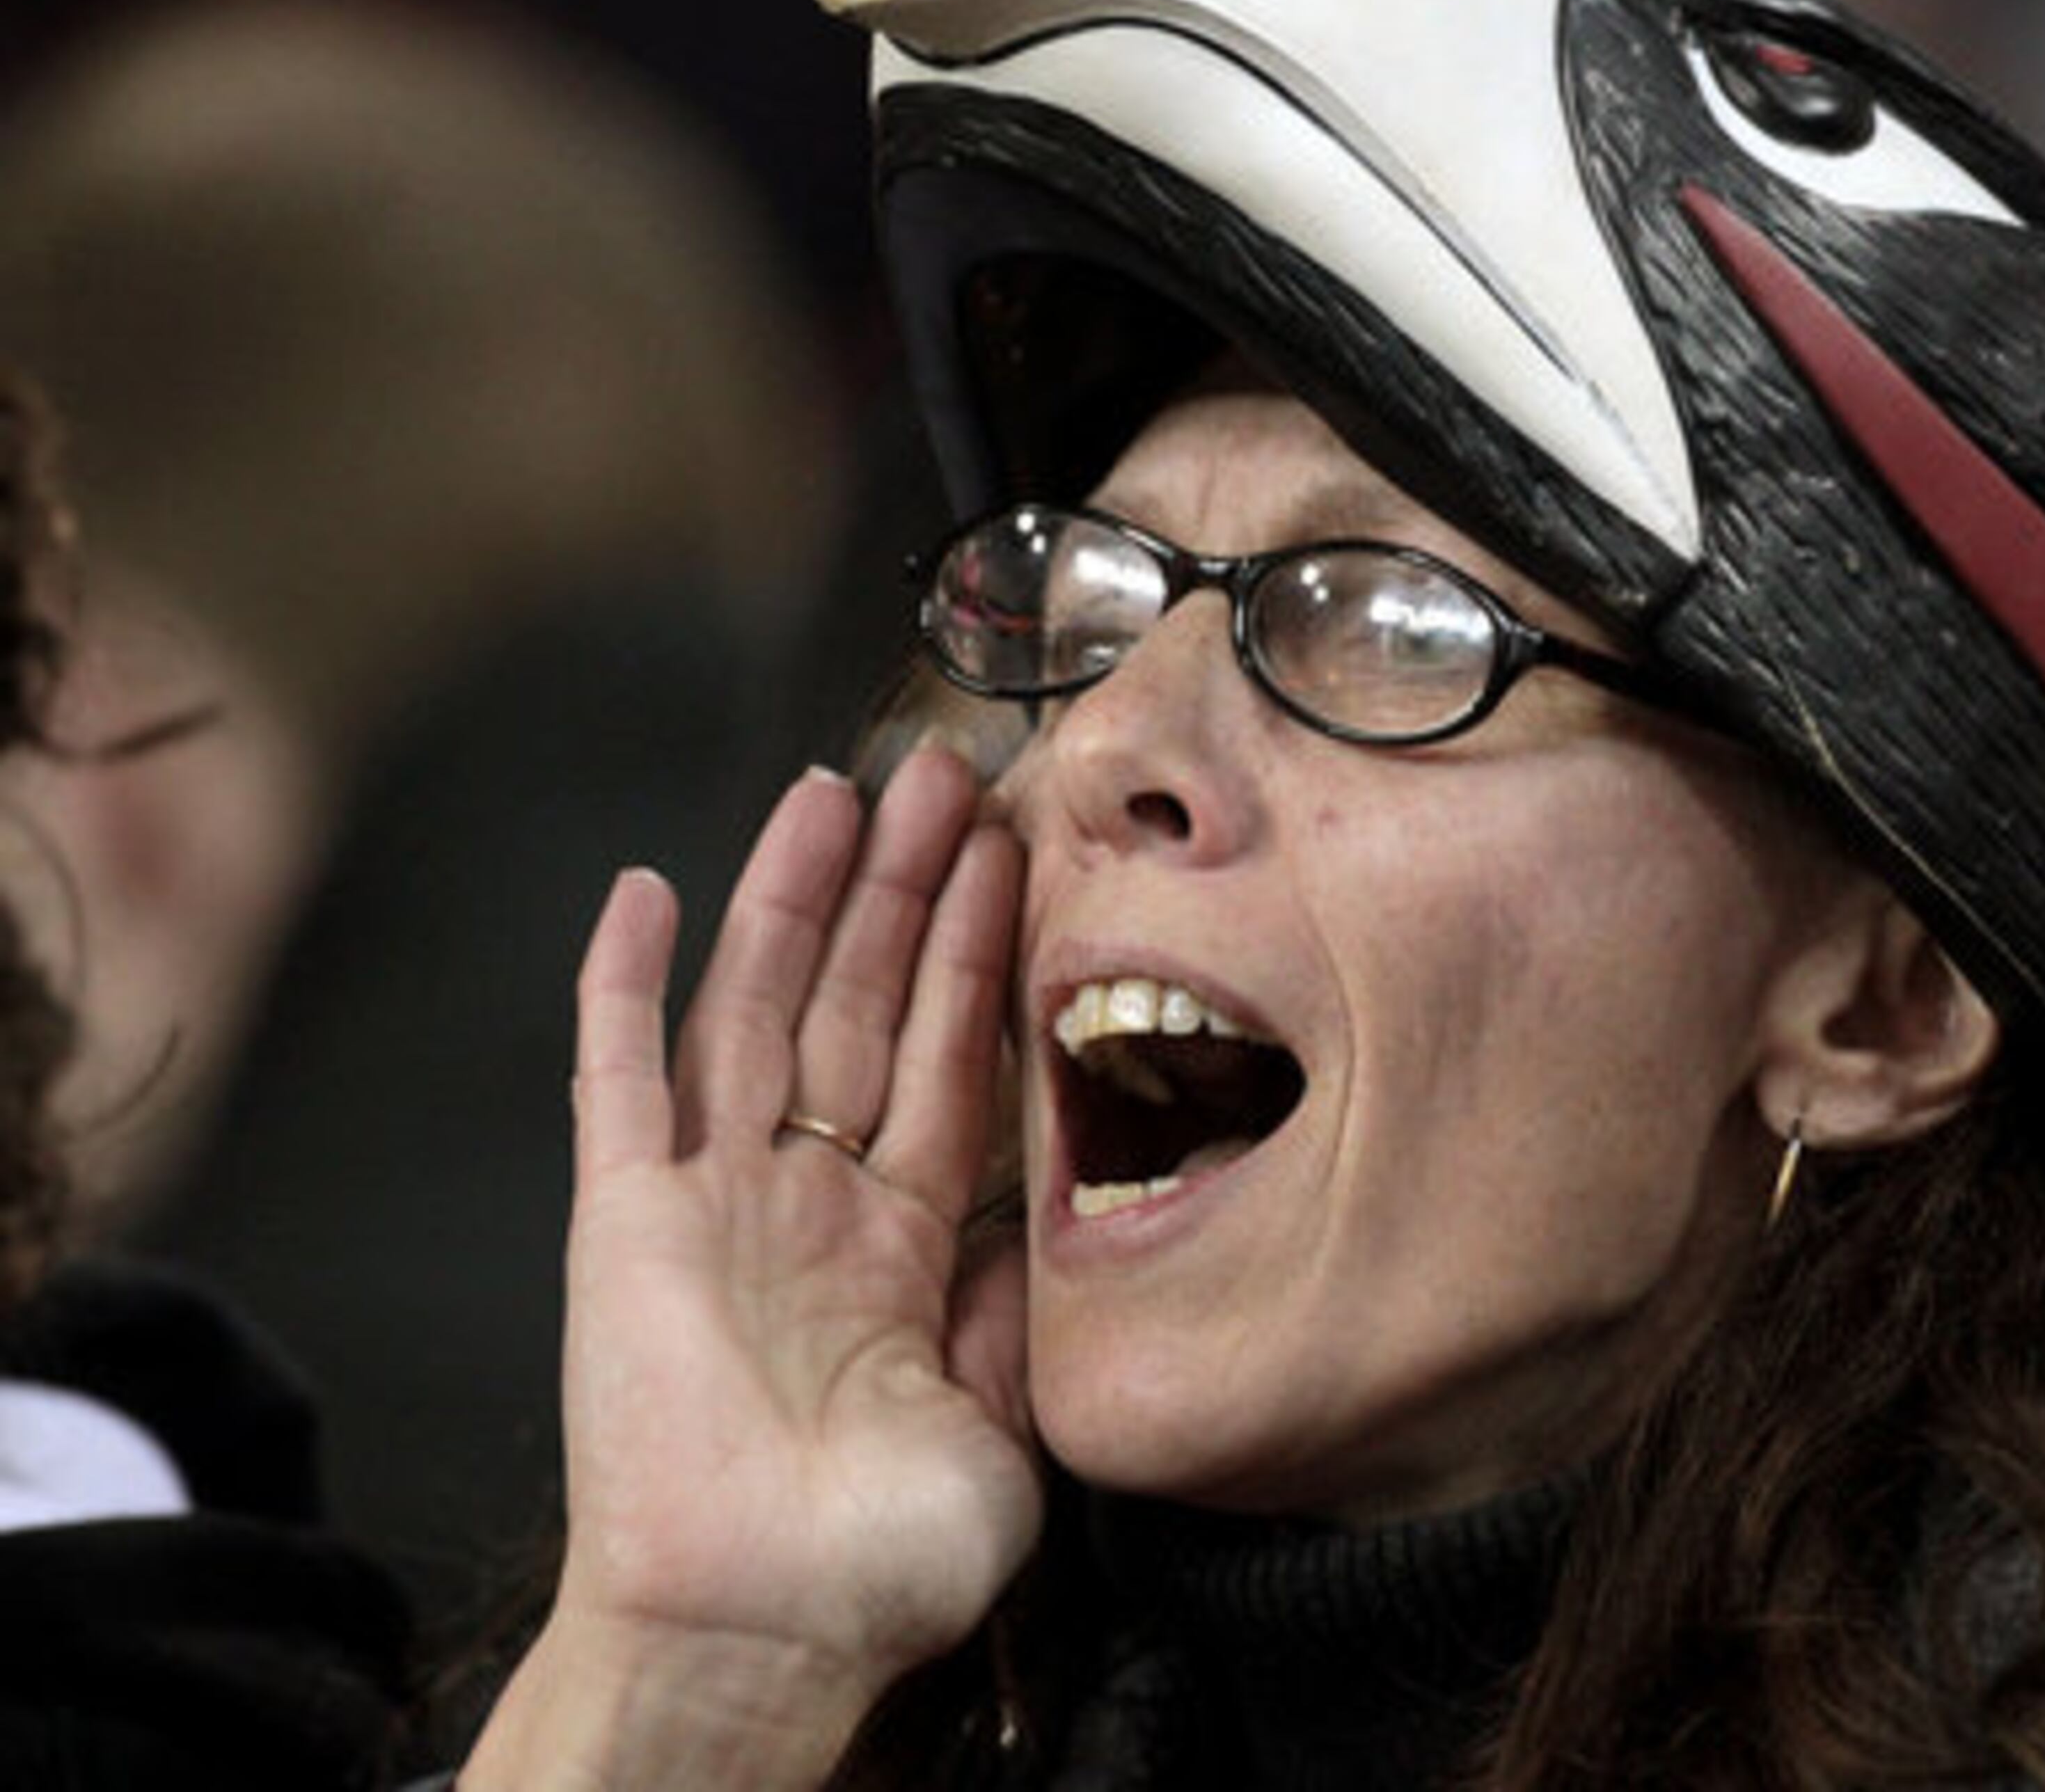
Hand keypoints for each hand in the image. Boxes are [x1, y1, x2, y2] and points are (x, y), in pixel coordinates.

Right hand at [468, 751, 1039, 1789]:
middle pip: (861, 1005)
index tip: (1010, 856)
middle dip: (905, 890)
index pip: (950, 1059)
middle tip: (943, 776)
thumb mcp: (1008, 1422)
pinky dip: (623, 985)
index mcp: (898, 1247)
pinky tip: (642, 891)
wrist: (759, 1636)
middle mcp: (806, 1203)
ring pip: (756, 1007)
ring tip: (837, 788)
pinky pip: (618, 1080)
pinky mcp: (621, 1221)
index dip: (980, 954)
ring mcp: (711, 1203)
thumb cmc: (878, 1567)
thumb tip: (1057, 1219)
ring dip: (795, 897)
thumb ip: (1019, 1306)